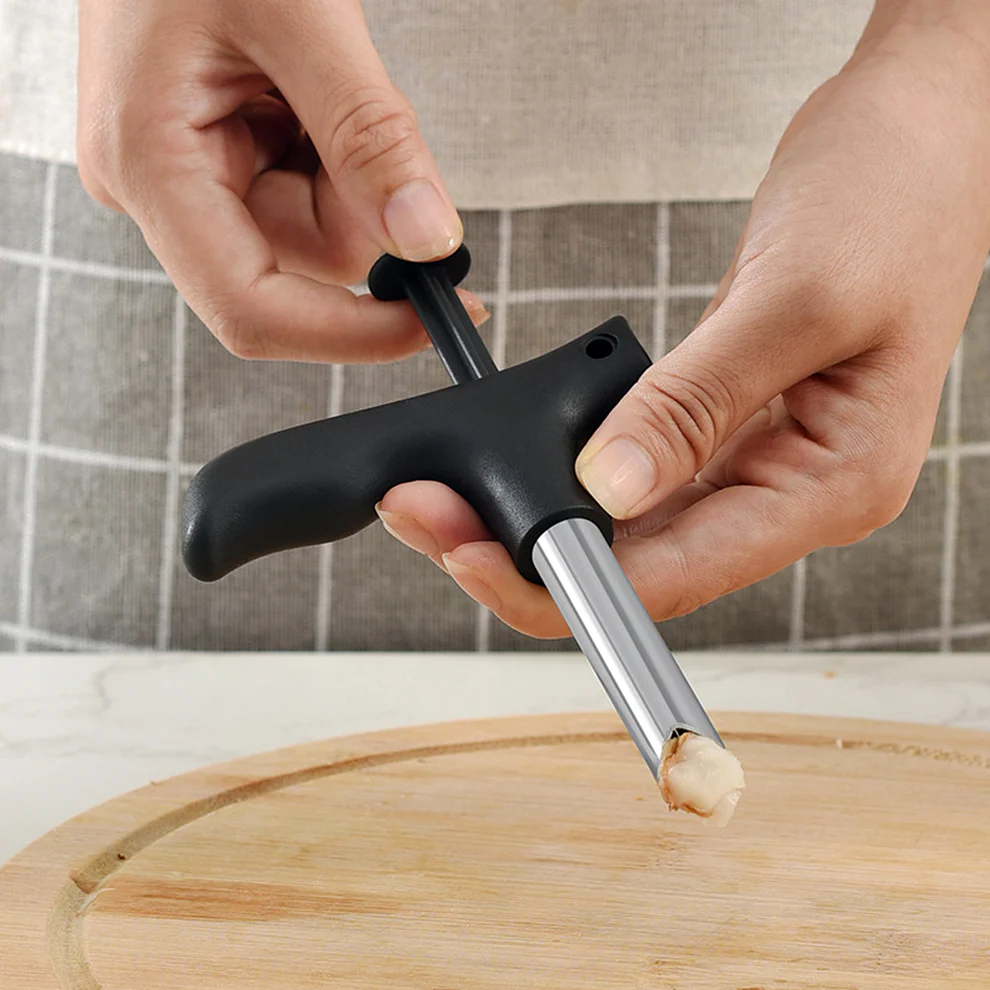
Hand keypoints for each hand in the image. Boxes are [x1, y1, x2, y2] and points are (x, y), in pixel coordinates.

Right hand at [77, 0, 486, 361]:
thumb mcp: (299, 12)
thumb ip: (368, 135)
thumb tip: (427, 239)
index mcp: (149, 164)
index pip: (252, 309)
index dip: (351, 334)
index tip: (434, 320)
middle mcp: (160, 189)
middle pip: (303, 262)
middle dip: (359, 197)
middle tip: (355, 100)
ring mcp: (188, 178)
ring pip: (317, 229)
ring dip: (351, 167)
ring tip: (316, 73)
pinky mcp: (216, 163)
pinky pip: (308, 190)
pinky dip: (337, 151)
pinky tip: (306, 87)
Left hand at [376, 6, 989, 635]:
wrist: (921, 133)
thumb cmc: (896, 197)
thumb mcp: (795, 299)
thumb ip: (695, 402)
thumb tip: (606, 487)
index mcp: (834, 484)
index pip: (681, 575)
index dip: (570, 586)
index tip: (475, 561)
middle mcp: (792, 489)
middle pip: (646, 562)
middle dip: (531, 551)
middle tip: (431, 516)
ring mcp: (756, 458)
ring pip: (633, 523)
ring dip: (545, 514)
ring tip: (459, 491)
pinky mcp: (726, 421)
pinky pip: (640, 468)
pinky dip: (574, 471)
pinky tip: (522, 456)